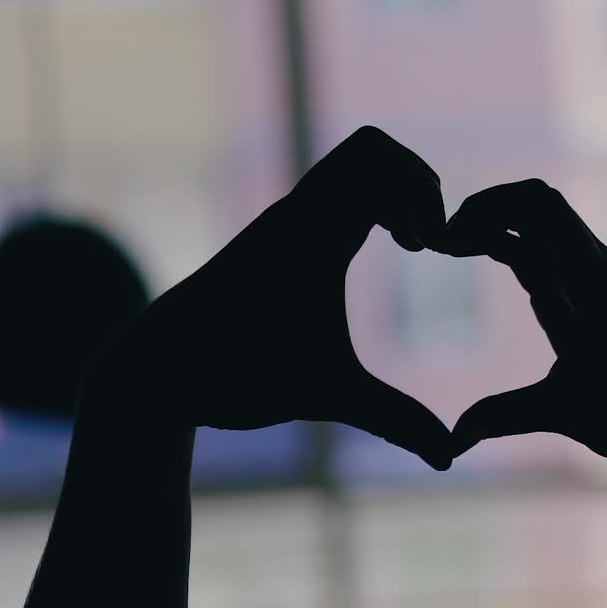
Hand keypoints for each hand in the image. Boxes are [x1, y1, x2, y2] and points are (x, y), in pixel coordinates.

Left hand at [89, 126, 452, 469]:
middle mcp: (296, 214)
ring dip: (391, 191)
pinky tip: (377, 251)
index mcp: (313, 237)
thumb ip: (396, 421)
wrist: (155, 373)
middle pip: (372, 148)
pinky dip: (367, 203)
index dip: (428, 196)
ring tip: (414, 245)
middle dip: (417, 182)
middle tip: (431, 239)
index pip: (383, 165)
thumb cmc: (239, 377)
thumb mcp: (327, 396)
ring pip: (350, 163)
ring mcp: (282, 220)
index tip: (437, 251)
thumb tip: (450, 460)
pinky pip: (332, 186)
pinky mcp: (273, 235)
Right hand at [441, 178, 606, 460]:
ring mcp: (595, 272)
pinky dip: (509, 237)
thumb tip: (449, 441)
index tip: (441, 243)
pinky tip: (475, 251)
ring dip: (497, 219)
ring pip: (541, 217)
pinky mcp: (589, 285)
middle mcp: (597, 266)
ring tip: (451, 242)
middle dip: (486, 206)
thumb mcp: (555, 412)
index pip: (537, 212)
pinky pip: (546, 241)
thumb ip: (499, 416)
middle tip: (442, 237)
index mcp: (592, 282)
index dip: (483, 216)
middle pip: (536, 200)